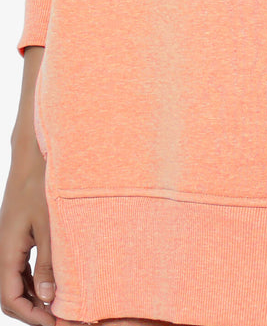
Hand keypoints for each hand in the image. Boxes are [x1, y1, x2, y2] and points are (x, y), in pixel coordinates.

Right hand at [0, 129, 55, 325]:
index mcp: (8, 250)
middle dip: (34, 311)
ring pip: (18, 282)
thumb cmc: (41, 185)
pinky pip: (24, 267)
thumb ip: (49, 261)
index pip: (10, 298)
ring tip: (63, 306)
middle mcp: (5, 250)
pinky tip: (57, 282)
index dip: (31, 316)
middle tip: (63, 319)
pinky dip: (38, 280)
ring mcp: (11, 243)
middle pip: (12, 294)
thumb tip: (49, 298)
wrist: (33, 156)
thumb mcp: (50, 225)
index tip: (55, 323)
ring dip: (36, 297)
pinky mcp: (20, 235)